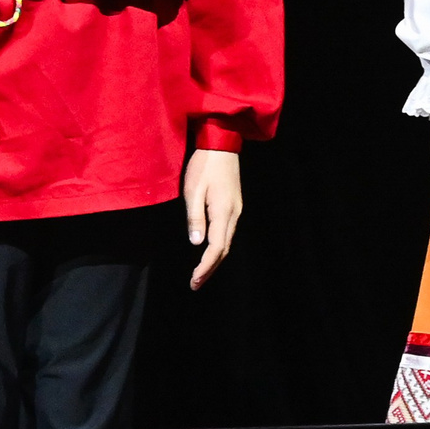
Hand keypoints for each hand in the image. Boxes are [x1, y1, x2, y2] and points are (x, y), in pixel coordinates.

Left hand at [183, 149, 243, 288]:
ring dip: (214, 260)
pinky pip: (227, 232)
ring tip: (200, 274)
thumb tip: (196, 244)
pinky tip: (209, 252)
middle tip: (196, 284)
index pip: (216, 248)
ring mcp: (236, 210)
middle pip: (224, 249)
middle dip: (210, 269)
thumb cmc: (204, 165)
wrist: (221, 144)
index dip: (205, 266)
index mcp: (223, 212)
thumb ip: (195, 217)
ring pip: (227, 242)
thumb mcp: (193, 190)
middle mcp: (234, 214)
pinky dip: (218, 247)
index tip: (194, 280)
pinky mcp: (234, 205)